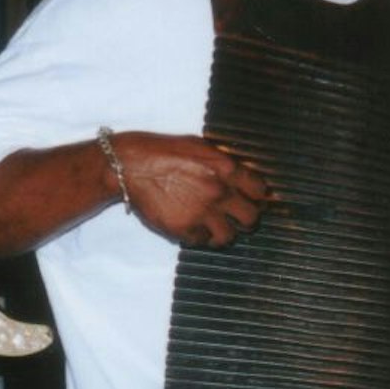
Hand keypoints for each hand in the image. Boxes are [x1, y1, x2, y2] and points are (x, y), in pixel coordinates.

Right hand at [112, 132, 269, 247]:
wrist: (129, 165)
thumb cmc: (162, 151)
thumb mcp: (200, 146)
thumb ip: (224, 162)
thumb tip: (242, 175)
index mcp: (225, 168)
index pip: (260, 190)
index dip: (259, 196)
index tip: (254, 199)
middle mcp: (218, 191)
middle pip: (252, 218)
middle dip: (247, 219)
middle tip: (238, 217)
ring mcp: (202, 212)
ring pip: (230, 236)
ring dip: (225, 233)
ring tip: (216, 227)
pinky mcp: (183, 228)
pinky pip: (203, 242)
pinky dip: (200, 237)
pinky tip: (194, 227)